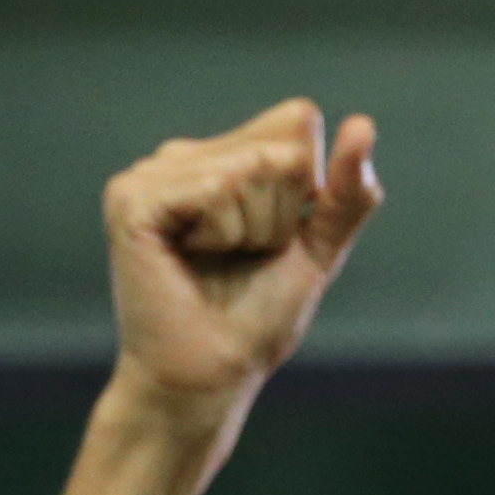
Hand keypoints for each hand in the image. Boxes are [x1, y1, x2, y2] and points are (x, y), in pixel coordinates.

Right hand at [104, 98, 384, 410]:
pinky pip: (215, 189)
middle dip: (280, 214)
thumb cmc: (258, 317)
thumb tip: (363, 124)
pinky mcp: (131, 197)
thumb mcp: (319, 247)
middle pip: (279, 147)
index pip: (298, 121)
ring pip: (250, 167)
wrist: (212, 373)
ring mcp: (152, 173)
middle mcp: (184, 155)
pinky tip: (188, 257)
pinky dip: (221, 234)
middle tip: (242, 257)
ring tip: (215, 260)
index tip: (271, 239)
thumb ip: (349, 192)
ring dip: (252, 229)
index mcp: (224, 155)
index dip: (306, 189)